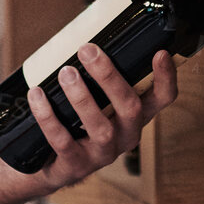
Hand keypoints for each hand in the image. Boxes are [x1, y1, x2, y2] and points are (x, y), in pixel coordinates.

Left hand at [26, 45, 178, 188]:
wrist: (46, 166)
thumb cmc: (73, 122)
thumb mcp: (93, 102)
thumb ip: (96, 76)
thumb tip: (84, 37)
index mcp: (134, 117)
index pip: (161, 99)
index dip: (166, 78)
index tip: (160, 52)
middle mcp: (125, 137)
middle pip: (129, 107)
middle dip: (109, 76)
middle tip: (88, 51)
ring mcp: (101, 155)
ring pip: (99, 126)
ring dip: (81, 96)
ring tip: (65, 73)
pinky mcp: (75, 166)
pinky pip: (62, 140)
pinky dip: (48, 116)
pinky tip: (37, 95)